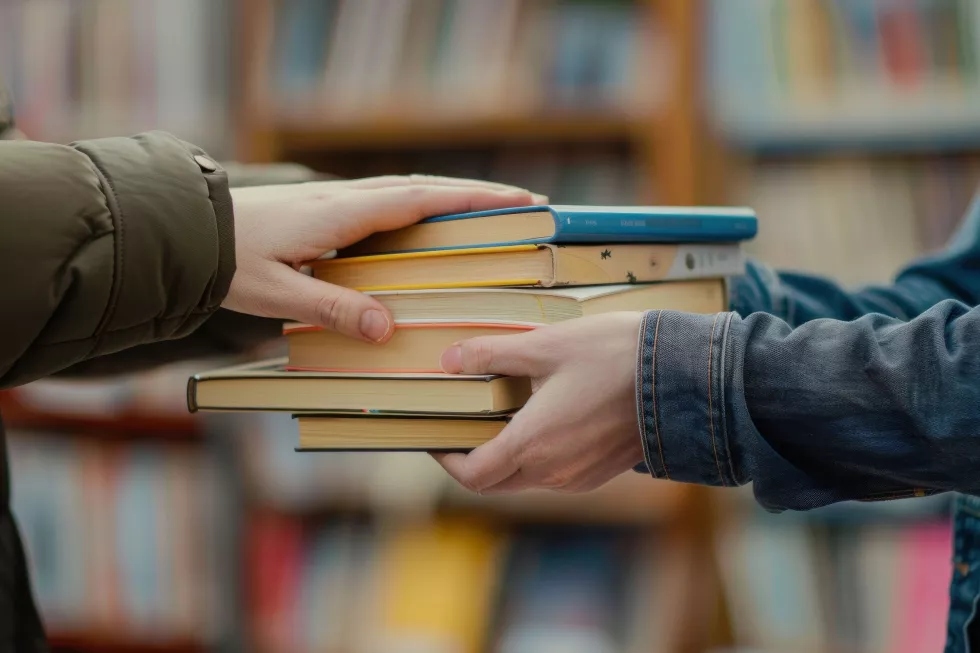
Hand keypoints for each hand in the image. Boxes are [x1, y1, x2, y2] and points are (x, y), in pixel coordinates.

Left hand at [224, 175, 545, 341]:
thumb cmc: (230, 263)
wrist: (191, 232)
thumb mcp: (278, 294)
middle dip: (477, 195)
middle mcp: (347, 200)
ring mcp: (339, 201)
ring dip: (452, 197)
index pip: (420, 200)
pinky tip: (432, 223)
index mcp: (343, 215)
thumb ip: (333, 309)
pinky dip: (423, 205)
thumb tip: (388, 330)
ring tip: (492, 211)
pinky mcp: (330, 210)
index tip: (515, 200)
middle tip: (524, 202)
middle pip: (425, 189)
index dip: (470, 201)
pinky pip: (390, 201)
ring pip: (409, 191)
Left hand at [433, 312, 645, 493]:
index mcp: (533, 444)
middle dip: (473, 460)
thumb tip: (449, 360)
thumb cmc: (614, 356)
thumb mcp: (545, 346)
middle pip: (496, 483)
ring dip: (506, 457)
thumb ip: (491, 354)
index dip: (447, 460)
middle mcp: (553, 472)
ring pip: (525, 480)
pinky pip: (554, 475)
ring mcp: (579, 477)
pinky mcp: (600, 472)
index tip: (438, 437)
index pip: (473, 475)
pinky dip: (537, 457)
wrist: (682, 376)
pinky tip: (543, 419)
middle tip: (464, 427)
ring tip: (503, 416)